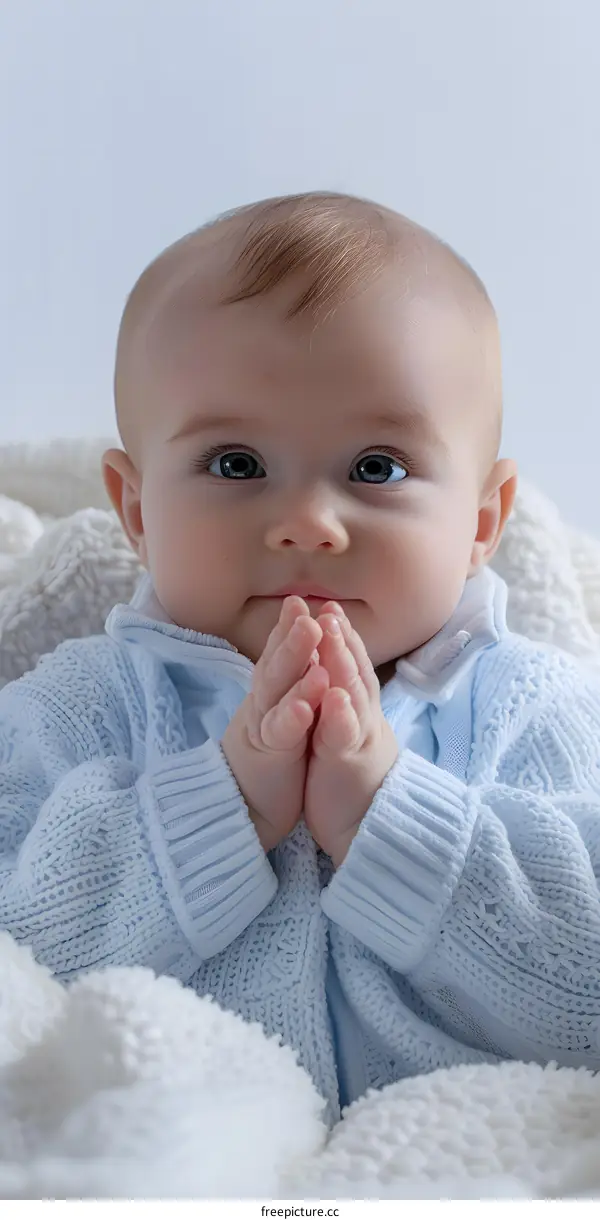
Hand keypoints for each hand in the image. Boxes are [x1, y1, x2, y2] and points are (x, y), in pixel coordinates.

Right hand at [221, 596, 329, 851]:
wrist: (245, 806)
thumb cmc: (271, 756)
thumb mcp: (280, 711)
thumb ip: (287, 680)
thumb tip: (299, 646)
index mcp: (272, 691)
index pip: (280, 653)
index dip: (288, 626)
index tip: (300, 599)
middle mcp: (264, 702)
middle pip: (278, 663)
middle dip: (292, 635)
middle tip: (305, 609)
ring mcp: (264, 726)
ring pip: (278, 691)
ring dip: (295, 663)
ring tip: (310, 637)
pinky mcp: (268, 755)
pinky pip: (280, 732)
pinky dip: (292, 716)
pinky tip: (304, 705)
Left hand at [303, 604, 398, 867]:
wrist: (366, 828)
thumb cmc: (349, 778)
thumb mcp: (343, 731)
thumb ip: (341, 701)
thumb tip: (332, 671)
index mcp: (356, 708)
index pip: (350, 664)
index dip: (341, 635)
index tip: (326, 605)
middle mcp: (362, 716)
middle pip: (354, 670)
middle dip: (342, 638)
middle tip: (329, 608)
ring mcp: (359, 737)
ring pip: (353, 694)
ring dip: (343, 664)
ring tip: (332, 637)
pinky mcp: (350, 763)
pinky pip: (346, 735)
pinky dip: (341, 714)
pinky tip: (335, 696)